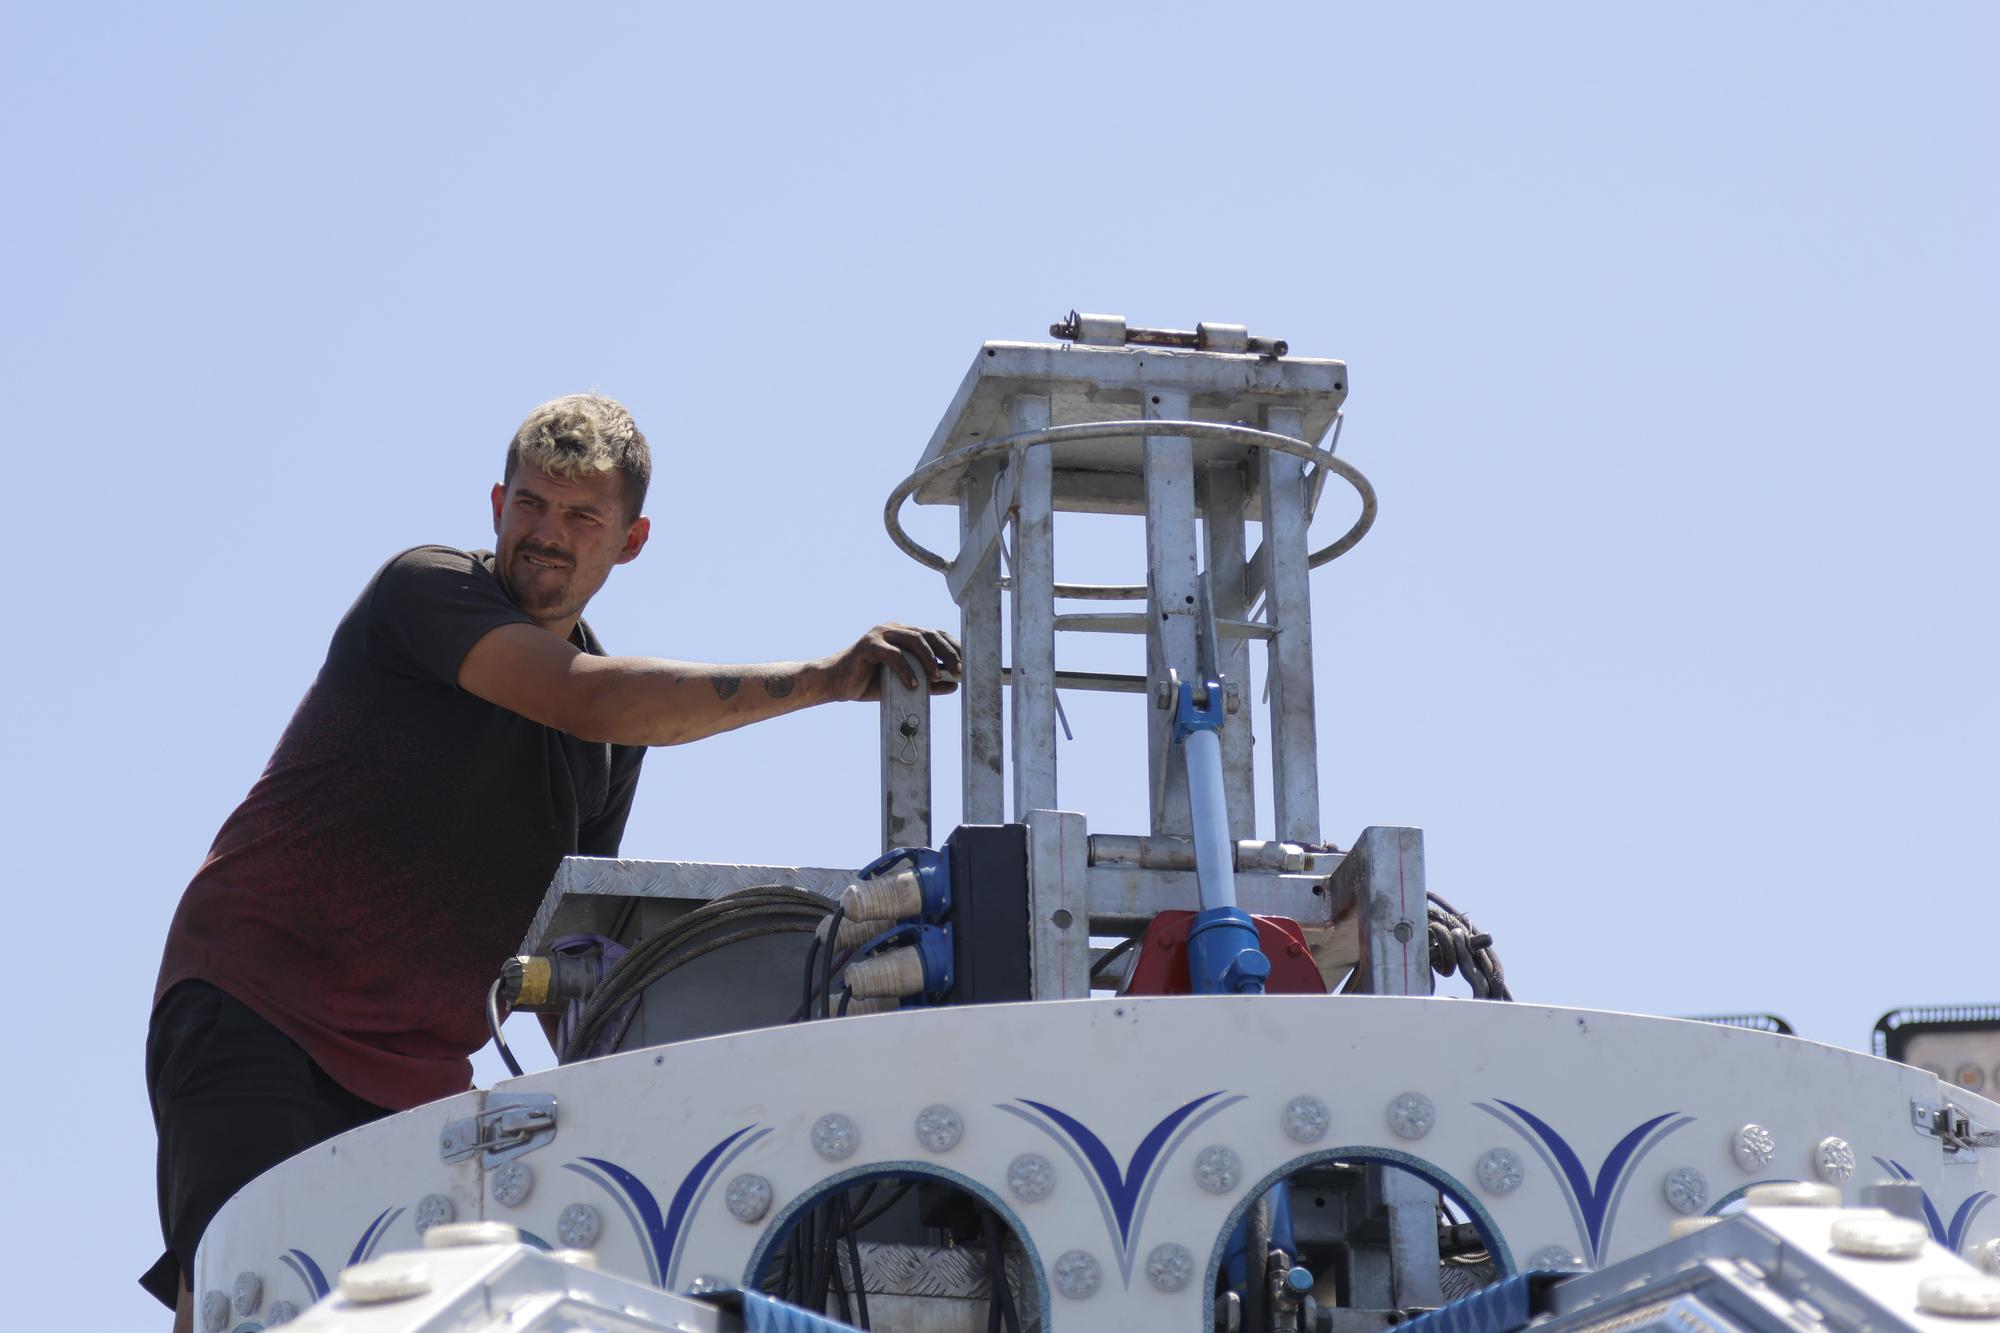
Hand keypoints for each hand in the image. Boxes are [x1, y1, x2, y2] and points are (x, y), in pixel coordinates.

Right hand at [824, 623, 962, 700]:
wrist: (835, 684)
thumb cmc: (868, 683)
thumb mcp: (903, 683)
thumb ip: (927, 682)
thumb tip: (954, 685)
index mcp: (904, 634)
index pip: (935, 634)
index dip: (953, 647)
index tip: (967, 664)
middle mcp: (894, 629)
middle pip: (929, 634)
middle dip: (948, 652)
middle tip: (958, 671)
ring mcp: (881, 634)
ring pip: (914, 640)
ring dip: (930, 659)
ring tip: (937, 678)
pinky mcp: (868, 644)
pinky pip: (893, 654)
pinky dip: (906, 670)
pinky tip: (913, 685)